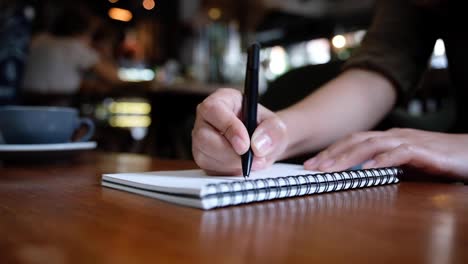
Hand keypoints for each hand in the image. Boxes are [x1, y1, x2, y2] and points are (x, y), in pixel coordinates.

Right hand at [192, 88, 287, 174]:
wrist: (263, 145)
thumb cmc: (265, 129)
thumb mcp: (277, 125)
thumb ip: (272, 131)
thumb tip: (257, 144)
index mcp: (222, 100)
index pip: (214, 110)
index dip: (228, 127)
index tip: (245, 144)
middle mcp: (206, 119)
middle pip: (204, 137)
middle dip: (230, 153)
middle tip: (253, 158)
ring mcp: (201, 140)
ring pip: (205, 156)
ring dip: (232, 164)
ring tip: (253, 161)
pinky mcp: (204, 158)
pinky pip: (210, 169)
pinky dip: (229, 172)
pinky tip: (242, 166)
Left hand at [304, 128, 467, 178]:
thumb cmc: (438, 158)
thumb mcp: (404, 163)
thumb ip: (384, 165)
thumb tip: (360, 173)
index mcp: (387, 139)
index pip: (352, 142)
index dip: (330, 152)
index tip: (311, 165)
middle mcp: (394, 136)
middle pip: (355, 141)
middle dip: (331, 153)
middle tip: (310, 167)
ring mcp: (408, 141)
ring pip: (372, 145)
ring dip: (348, 156)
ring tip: (329, 168)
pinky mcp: (425, 151)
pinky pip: (401, 153)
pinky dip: (383, 160)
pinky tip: (368, 168)